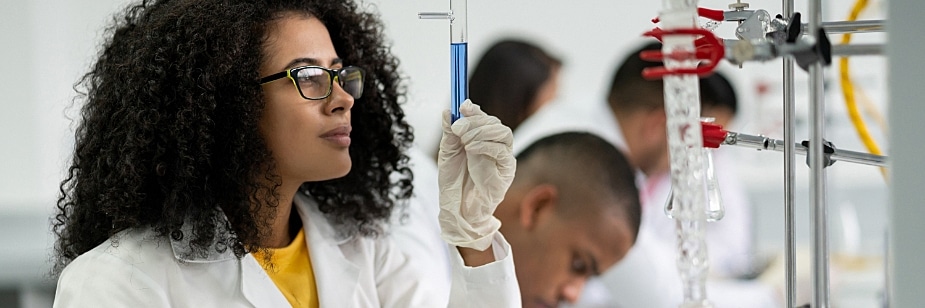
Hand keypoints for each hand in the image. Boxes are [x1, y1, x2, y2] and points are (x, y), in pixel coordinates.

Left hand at [437, 100, 515, 250]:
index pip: (484, 119)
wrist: (458, 208)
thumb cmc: (454, 182)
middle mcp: (496, 146)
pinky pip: (503, 152)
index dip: (475, 111)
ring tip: (465, 140)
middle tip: (458, 128)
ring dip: (482, 132)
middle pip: (495, 123)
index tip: (462, 106)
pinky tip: (472, 148)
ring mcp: (503, 158)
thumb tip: (447, 111)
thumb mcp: (447, 153)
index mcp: (483, 140)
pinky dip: (487, 145)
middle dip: (475, 121)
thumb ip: (450, 133)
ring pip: (503, 133)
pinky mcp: (507, 171)